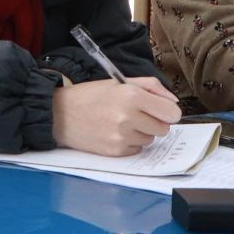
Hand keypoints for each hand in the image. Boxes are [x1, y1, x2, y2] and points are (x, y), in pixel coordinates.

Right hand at [52, 76, 181, 155]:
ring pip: (150, 140)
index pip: (172, 113)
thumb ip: (151, 87)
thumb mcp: (120, 82)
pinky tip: (114, 132)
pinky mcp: (115, 151)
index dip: (167, 111)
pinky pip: (136, 149)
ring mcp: (122, 136)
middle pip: (164, 128)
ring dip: (141, 132)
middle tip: (137, 114)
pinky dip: (130, 142)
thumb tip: (173, 102)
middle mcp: (128, 117)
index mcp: (132, 96)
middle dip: (154, 122)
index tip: (160, 110)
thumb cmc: (91, 96)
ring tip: (121, 122)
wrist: (60, 114)